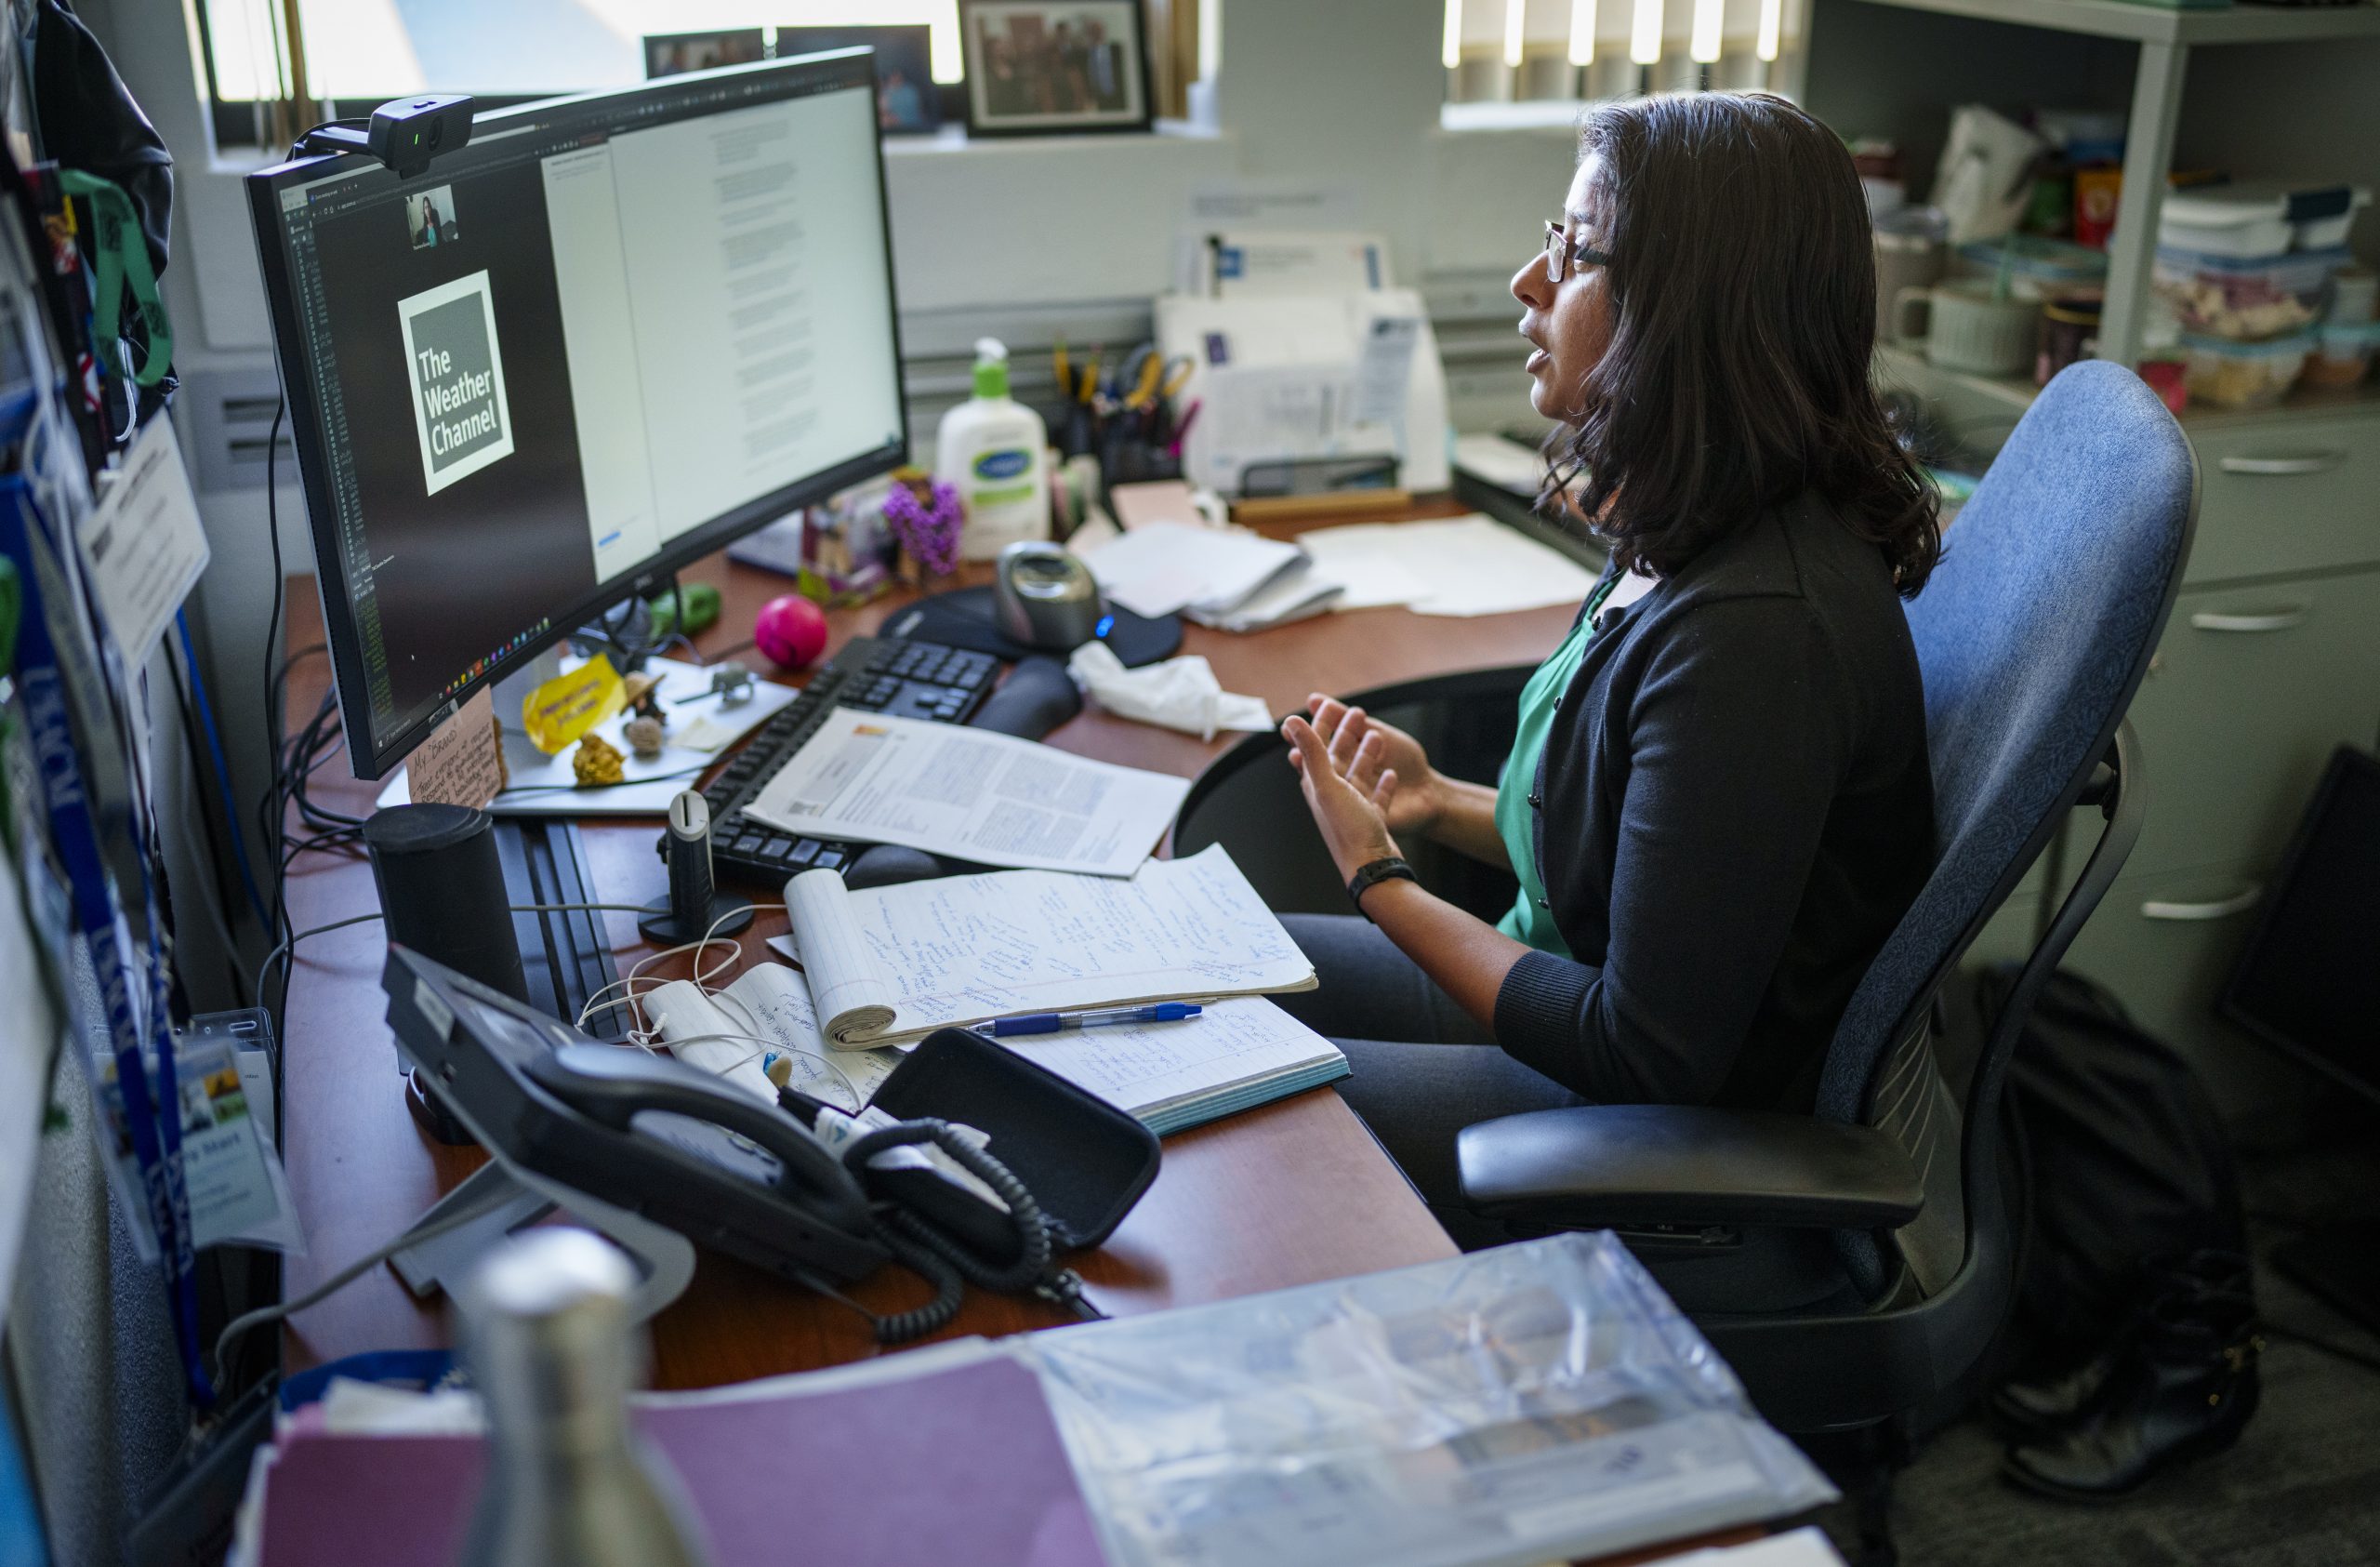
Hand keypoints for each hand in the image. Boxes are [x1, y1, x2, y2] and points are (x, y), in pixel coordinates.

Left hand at [1299, 696, 1444, 836]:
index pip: (1314, 748)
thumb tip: (1291, 721)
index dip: (1320, 725)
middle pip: (1338, 759)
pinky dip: (1383, 783)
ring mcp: (1353, 810)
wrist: (1372, 867)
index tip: (1330, 705)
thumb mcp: (1328, 785)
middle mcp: (1332, 798)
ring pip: (1358, 775)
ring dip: (1365, 755)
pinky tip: (1392, 773)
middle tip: (1358, 713)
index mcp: (1317, 788)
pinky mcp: (1372, 822)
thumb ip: (1311, 752)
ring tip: (1376, 737)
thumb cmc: (1348, 829)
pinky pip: (1377, 797)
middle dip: (1346, 735)